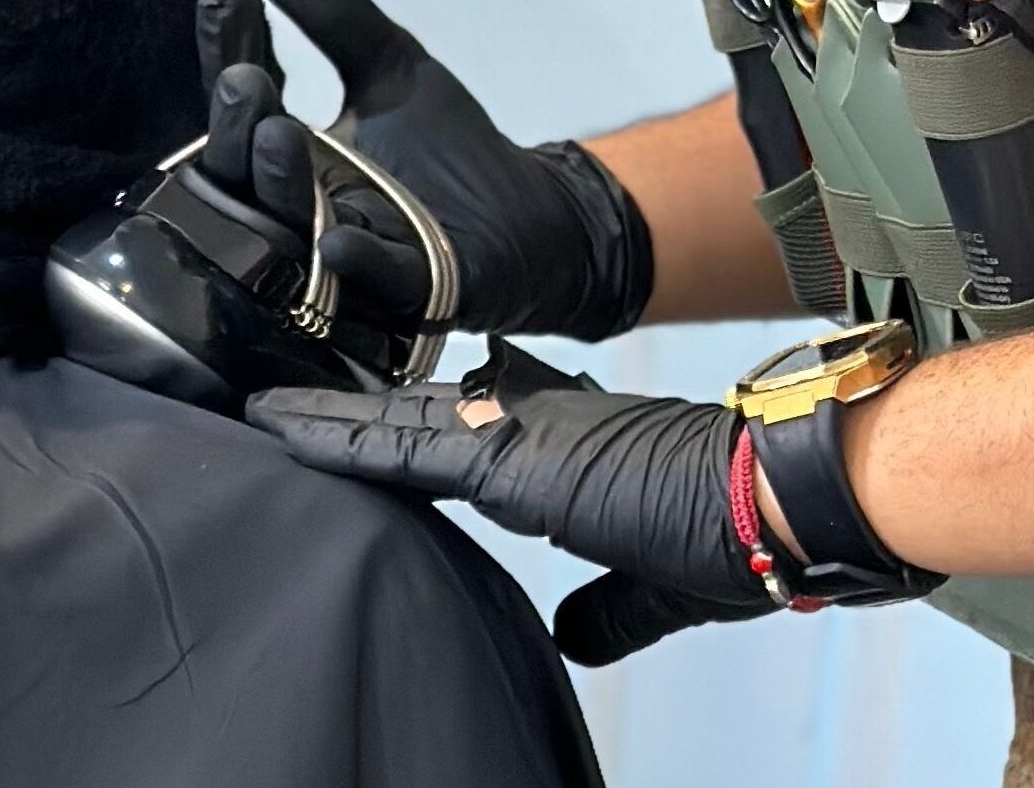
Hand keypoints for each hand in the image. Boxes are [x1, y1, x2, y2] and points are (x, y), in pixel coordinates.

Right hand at [194, 0, 654, 340]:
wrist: (533, 223)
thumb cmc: (447, 154)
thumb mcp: (391, 66)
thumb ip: (337, 15)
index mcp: (289, 154)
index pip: (243, 97)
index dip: (228, 43)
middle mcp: (299, 211)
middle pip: (243, 173)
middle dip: (237, 126)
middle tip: (242, 78)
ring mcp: (347, 260)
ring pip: (294, 230)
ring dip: (283, 185)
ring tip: (278, 131)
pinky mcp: (414, 291)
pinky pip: (376, 282)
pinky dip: (357, 262)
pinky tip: (338, 240)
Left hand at [244, 369, 771, 664]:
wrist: (775, 501)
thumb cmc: (738, 534)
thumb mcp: (656, 587)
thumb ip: (607, 608)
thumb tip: (572, 635)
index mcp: (565, 445)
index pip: (467, 427)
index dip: (412, 420)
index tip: (369, 416)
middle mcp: (534, 423)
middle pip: (417, 410)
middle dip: (351, 408)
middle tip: (284, 398)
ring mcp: (519, 432)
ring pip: (396, 419)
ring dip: (324, 417)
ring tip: (258, 408)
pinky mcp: (509, 458)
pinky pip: (400, 447)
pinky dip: (339, 438)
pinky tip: (284, 429)